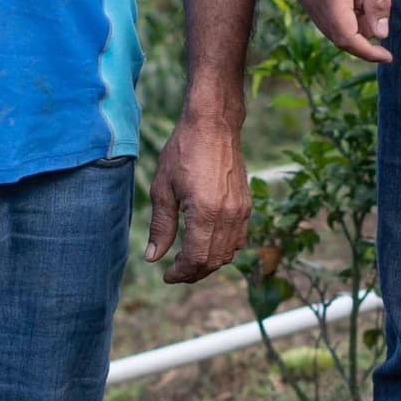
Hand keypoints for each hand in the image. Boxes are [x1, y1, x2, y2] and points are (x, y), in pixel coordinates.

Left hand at [148, 107, 250, 282]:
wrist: (213, 125)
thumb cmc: (183, 151)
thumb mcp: (163, 189)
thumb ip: (161, 227)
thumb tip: (153, 258)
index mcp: (205, 212)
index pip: (196, 258)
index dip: (180, 273)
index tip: (166, 275)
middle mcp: (228, 215)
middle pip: (214, 261)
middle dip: (193, 273)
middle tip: (175, 273)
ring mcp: (241, 211)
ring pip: (228, 253)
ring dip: (209, 263)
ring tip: (188, 261)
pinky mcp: (247, 205)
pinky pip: (239, 239)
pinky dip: (223, 250)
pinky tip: (206, 244)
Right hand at [293, 0, 393, 64]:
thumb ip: (378, 1)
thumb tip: (381, 34)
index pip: (348, 39)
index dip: (369, 52)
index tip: (389, 56)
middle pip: (338, 36)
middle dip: (363, 33)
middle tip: (380, 11)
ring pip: (331, 25)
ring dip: (353, 20)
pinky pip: (324, 12)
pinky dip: (342, 10)